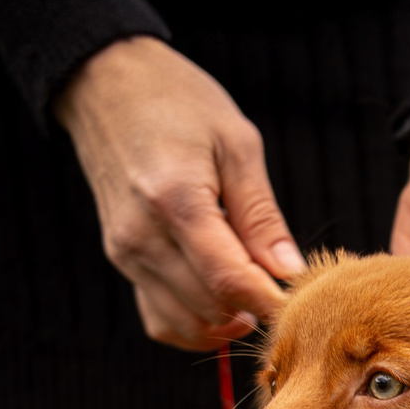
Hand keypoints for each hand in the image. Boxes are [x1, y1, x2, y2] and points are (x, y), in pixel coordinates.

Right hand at [56, 36, 303, 346]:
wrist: (106, 84)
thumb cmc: (177, 102)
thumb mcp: (236, 143)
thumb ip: (261, 215)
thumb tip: (289, 274)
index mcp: (175, 200)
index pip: (229, 281)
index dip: (272, 303)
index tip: (303, 303)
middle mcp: (142, 236)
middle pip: (210, 308)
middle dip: (253, 308)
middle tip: (280, 284)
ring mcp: (125, 254)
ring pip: (186, 324)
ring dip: (225, 320)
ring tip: (252, 288)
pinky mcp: (121, 261)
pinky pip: (160, 319)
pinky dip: (195, 324)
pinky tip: (220, 301)